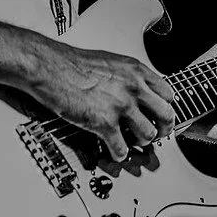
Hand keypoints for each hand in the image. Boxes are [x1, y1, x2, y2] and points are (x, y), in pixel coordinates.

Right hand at [29, 41, 176, 161]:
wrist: (49, 67)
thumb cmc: (70, 62)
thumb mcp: (109, 62)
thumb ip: (126, 76)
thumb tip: (133, 90)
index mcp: (135, 71)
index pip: (167, 93)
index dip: (165, 107)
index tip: (162, 114)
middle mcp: (133, 88)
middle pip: (166, 115)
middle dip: (163, 129)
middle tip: (157, 134)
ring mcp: (121, 106)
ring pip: (148, 134)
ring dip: (141, 142)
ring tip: (132, 142)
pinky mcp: (105, 123)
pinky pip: (122, 148)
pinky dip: (119, 154)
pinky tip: (114, 151)